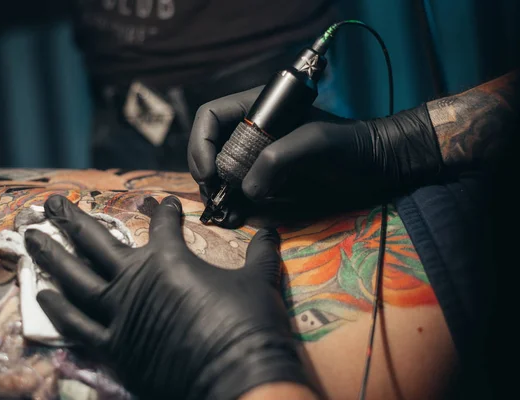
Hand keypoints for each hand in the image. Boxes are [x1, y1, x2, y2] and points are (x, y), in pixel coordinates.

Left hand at [24, 195, 313, 399]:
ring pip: (74, 278)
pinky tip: (42, 295)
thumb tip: (272, 230)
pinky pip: (77, 324)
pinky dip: (58, 309)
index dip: (162, 210)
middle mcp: (135, 280)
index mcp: (170, 259)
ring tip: (32, 238)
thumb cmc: (248, 324)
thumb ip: (261, 253)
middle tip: (50, 202)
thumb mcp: (259, 281)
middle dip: (71, 219)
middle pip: (94, 242)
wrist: (238, 378)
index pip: (162, 225)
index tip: (162, 202)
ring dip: (51, 256)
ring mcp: (118, 314)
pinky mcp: (113, 347)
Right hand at [188, 87, 443, 225]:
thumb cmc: (349, 145)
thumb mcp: (314, 142)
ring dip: (217, 191)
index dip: (200, 142)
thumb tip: (245, 190)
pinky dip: (233, 203)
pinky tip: (237, 215)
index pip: (211, 116)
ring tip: (223, 210)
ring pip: (221, 171)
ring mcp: (259, 157)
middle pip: (210, 147)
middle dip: (206, 172)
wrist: (377, 167)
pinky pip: (239, 190)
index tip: (208, 172)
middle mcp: (253, 131)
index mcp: (259, 108)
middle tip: (213, 197)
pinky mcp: (268, 179)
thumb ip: (277, 158)